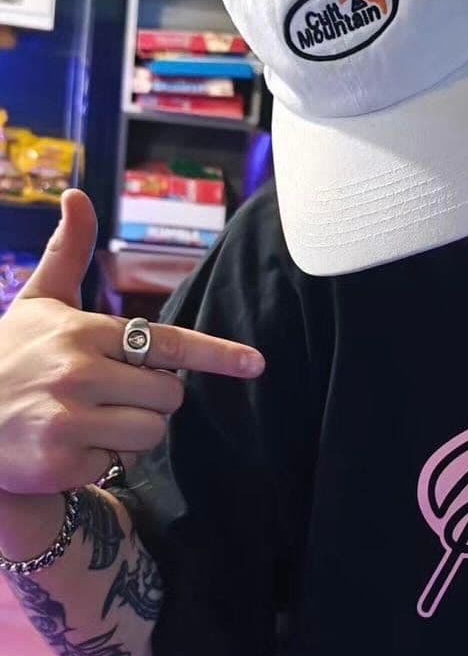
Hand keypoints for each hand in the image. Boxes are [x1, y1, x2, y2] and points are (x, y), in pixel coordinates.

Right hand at [0, 189, 264, 496]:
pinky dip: (97, 458)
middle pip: (169, 395)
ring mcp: (69, 417)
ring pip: (151, 431)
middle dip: (148, 399)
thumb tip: (77, 194)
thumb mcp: (36, 302)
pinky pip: (117, 462)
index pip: (167, 343)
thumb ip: (66, 253)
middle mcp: (78, 371)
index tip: (255, 363)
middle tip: (102, 394)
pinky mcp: (61, 459)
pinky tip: (63, 444)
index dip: (217, 355)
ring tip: (83, 419)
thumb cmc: (7, 358)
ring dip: (127, 432)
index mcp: (83, 331)